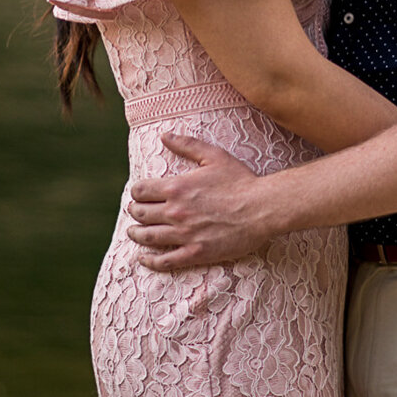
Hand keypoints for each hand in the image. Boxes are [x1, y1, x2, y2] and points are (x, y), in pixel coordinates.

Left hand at [123, 134, 277, 270]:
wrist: (263, 208)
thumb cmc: (240, 180)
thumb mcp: (213, 156)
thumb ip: (187, 145)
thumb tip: (164, 135)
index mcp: (176, 188)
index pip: (139, 191)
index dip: (136, 192)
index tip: (139, 194)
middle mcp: (175, 212)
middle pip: (140, 213)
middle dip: (134, 211)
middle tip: (136, 212)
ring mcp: (184, 234)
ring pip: (147, 237)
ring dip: (136, 234)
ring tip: (134, 232)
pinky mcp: (195, 252)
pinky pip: (165, 261)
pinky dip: (150, 261)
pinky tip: (143, 258)